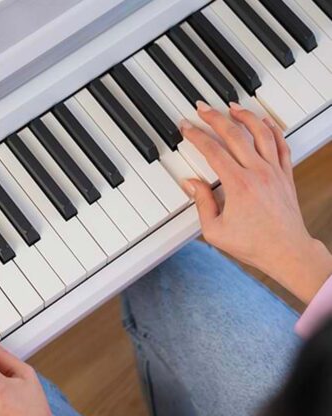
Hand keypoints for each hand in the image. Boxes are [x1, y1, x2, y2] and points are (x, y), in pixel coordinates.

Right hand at [180, 101, 331, 303]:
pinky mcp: (285, 175)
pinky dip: (272, 129)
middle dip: (215, 118)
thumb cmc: (253, 244)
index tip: (187, 127)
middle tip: (203, 108)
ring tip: (232, 107)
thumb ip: (202, 203)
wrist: (286, 251)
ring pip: (260, 132)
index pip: (212, 151)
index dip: (196, 136)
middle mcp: (257, 172)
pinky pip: (281, 144)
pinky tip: (264, 121)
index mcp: (238, 185)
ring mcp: (274, 171)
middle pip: (234, 134)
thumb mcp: (215, 230)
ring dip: (244, 116)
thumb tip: (191, 184)